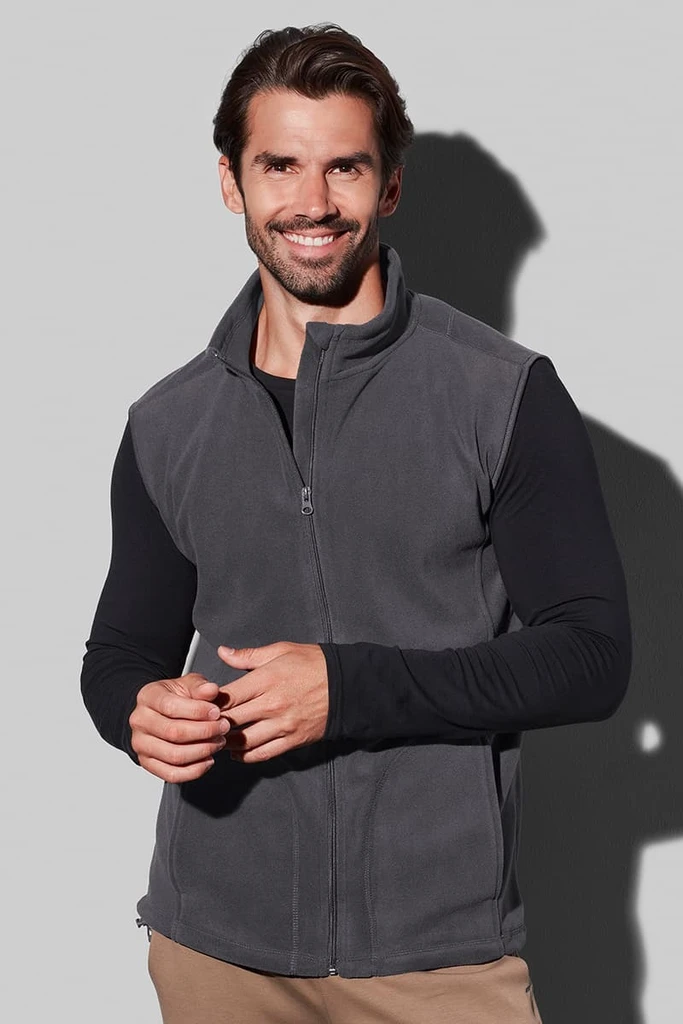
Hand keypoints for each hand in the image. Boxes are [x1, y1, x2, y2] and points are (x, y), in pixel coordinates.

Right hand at [129, 673, 230, 782]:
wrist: (161, 712)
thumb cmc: (176, 697)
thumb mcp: (188, 684)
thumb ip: (200, 687)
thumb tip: (211, 690)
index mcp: (148, 697)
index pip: (171, 707)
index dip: (198, 711)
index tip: (217, 712)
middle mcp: (140, 721)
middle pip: (174, 733)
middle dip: (205, 732)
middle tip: (223, 728)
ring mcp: (141, 744)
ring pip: (174, 756)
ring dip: (203, 751)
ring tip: (218, 742)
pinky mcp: (148, 763)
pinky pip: (172, 774)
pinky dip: (195, 770)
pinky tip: (208, 759)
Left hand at [215, 641, 328, 762]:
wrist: (347, 685)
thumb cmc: (314, 664)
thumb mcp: (281, 650)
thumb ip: (248, 656)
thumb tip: (223, 653)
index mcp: (267, 679)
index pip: (228, 695)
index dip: (210, 702)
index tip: (203, 704)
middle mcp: (272, 704)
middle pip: (231, 720)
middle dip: (214, 723)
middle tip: (204, 724)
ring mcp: (283, 725)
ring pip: (244, 741)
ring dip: (227, 742)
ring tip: (218, 739)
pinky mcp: (293, 740)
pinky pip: (263, 753)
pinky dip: (246, 756)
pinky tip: (237, 752)